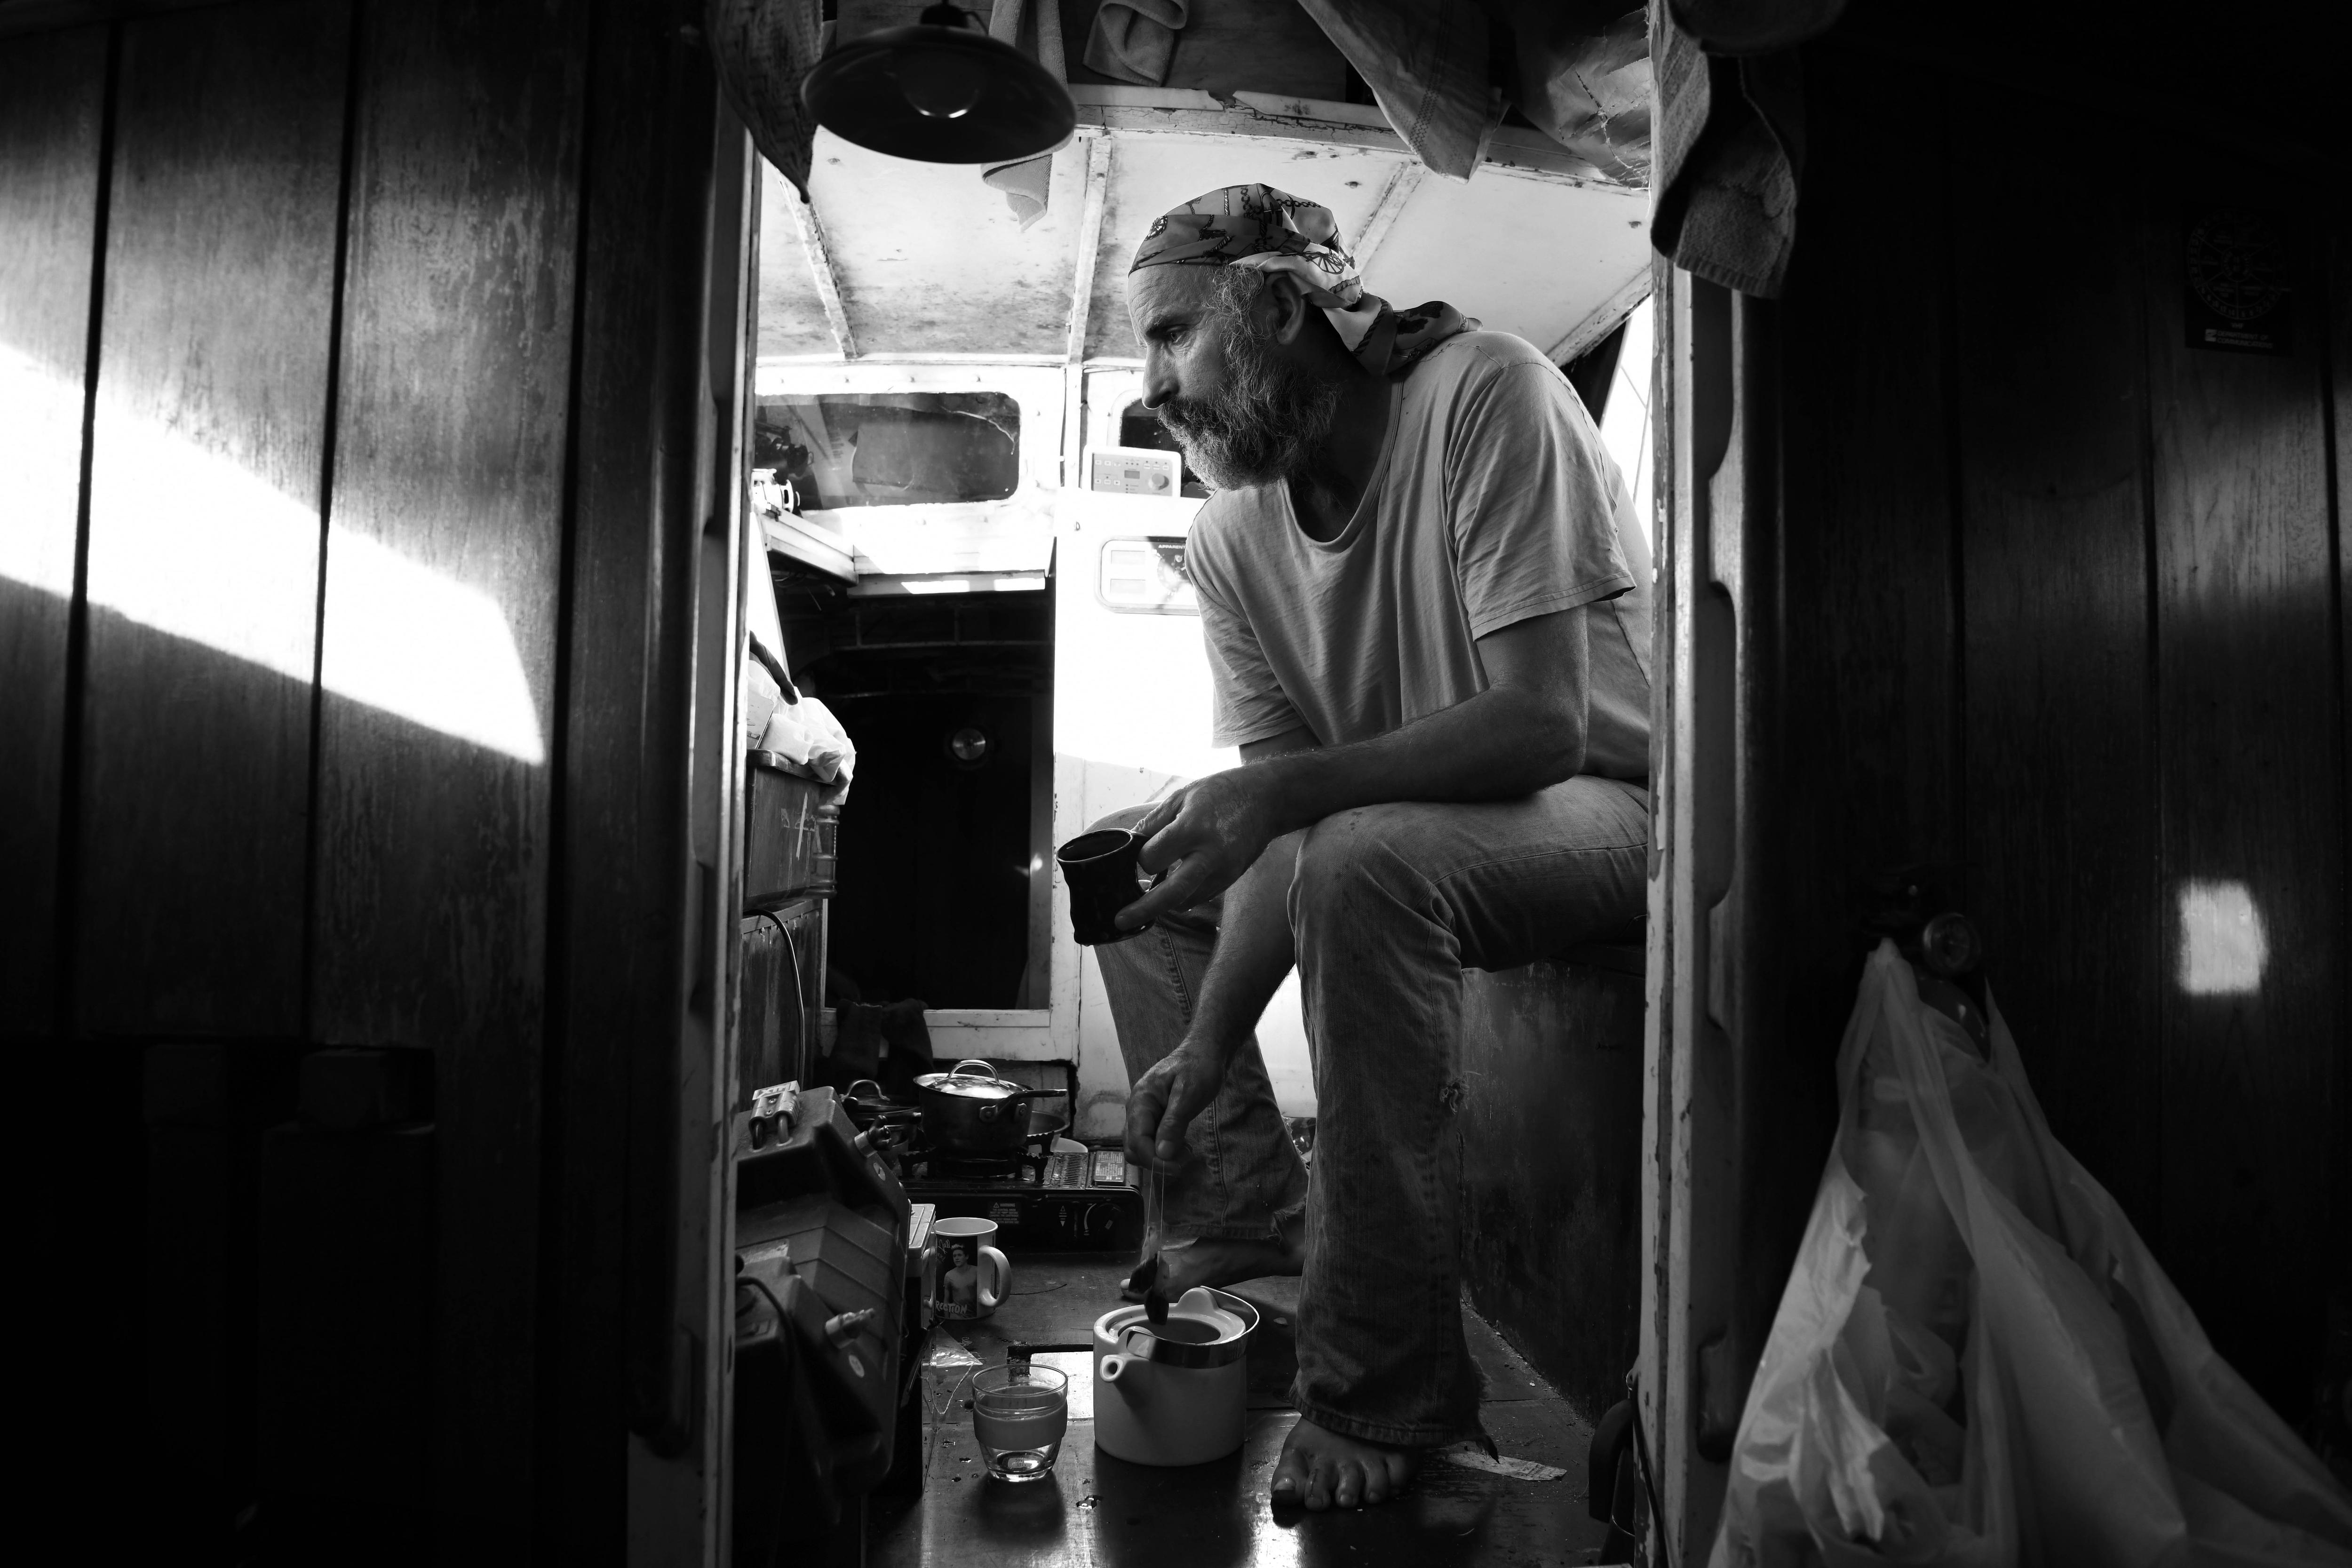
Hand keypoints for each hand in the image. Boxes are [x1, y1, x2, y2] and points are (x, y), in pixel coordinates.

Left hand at [1115, 768, 1284, 930]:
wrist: (1267, 799)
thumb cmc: (1222, 792)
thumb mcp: (1182, 796)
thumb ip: (1153, 823)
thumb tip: (1130, 844)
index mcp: (1193, 829)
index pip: (1153, 859)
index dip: (1140, 858)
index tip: (1138, 852)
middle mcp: (1210, 855)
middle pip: (1170, 894)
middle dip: (1142, 910)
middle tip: (1120, 921)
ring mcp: (1223, 871)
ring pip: (1185, 901)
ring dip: (1162, 903)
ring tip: (1145, 899)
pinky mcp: (1231, 879)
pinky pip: (1200, 897)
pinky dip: (1183, 896)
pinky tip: (1172, 885)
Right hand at [1125, 1038, 1230, 1168]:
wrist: (1204, 1053)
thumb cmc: (1198, 1068)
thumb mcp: (1189, 1094)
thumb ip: (1174, 1123)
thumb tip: (1162, 1154)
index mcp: (1141, 1100)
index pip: (1137, 1140)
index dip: (1154, 1159)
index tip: (1176, 1168)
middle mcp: (1137, 1108)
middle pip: (1133, 1147)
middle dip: (1156, 1160)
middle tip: (1184, 1159)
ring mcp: (1144, 1114)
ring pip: (1140, 1147)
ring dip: (1160, 1157)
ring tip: (1185, 1151)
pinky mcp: (1154, 1119)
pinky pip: (1151, 1141)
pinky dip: (1164, 1150)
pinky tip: (1182, 1145)